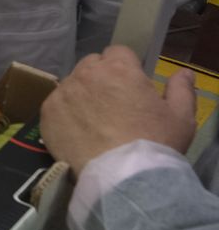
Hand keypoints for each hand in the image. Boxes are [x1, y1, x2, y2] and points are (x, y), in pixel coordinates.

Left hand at [39, 45, 196, 174]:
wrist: (123, 177)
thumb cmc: (156, 144)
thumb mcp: (181, 117)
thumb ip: (180, 89)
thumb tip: (183, 72)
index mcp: (119, 68)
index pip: (118, 52)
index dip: (126, 67)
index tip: (131, 86)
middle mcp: (86, 73)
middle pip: (92, 65)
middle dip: (102, 77)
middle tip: (113, 104)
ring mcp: (63, 92)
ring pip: (72, 84)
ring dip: (82, 94)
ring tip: (95, 121)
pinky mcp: (47, 112)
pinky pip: (56, 104)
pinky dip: (65, 113)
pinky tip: (79, 131)